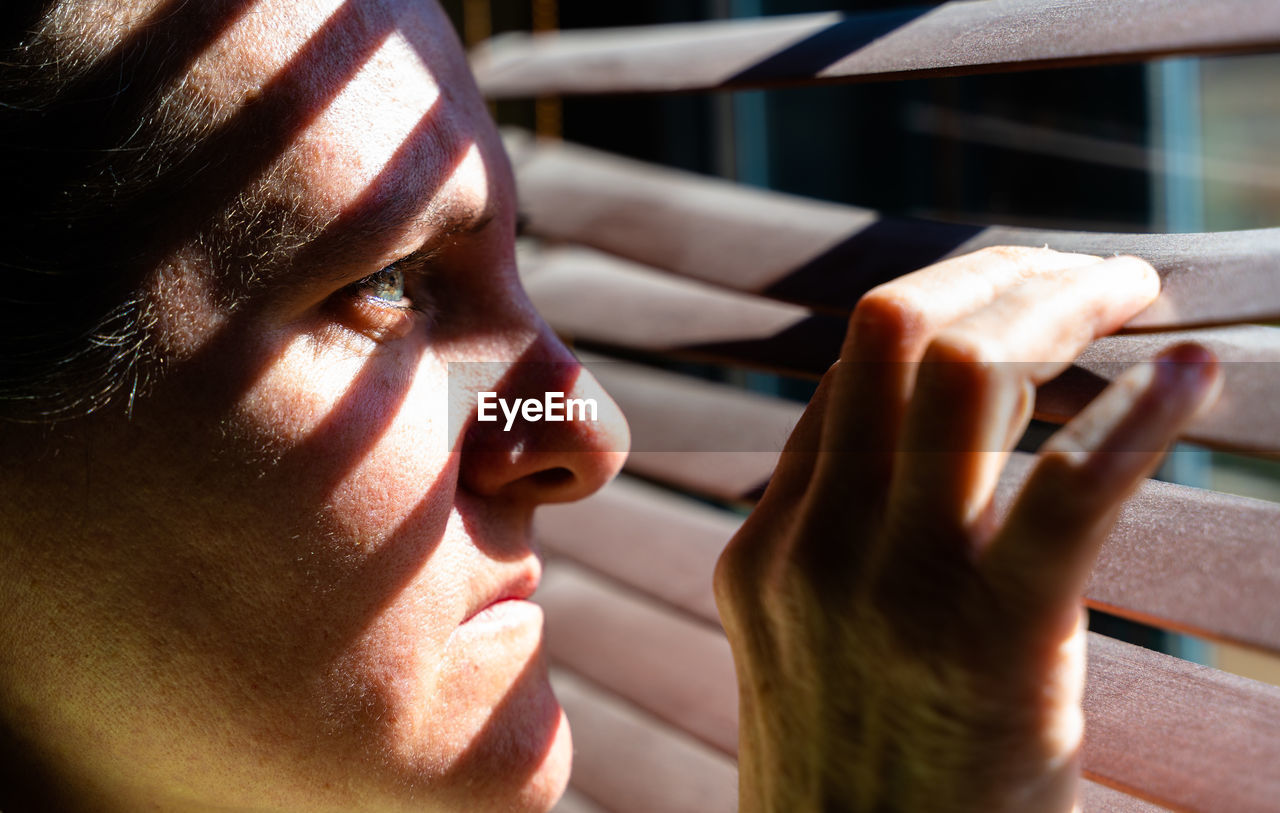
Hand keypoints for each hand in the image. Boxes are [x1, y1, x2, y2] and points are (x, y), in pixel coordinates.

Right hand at [713, 247, 1220, 812]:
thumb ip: (834, 558)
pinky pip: (1069, 491)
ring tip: (1130, 295)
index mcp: (768, 550)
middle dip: (998, 274)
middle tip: (1088, 277)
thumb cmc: (857, 796)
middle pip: (891, 330)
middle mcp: (812, 545)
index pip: (850, 375)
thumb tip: (910, 469)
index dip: (943, 311)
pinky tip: (1192, 373)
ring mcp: (886, 586)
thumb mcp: (807, 660)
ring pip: (965, 371)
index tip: (1022, 302)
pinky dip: (1140, 417)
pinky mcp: (989, 641)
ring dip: (1059, 304)